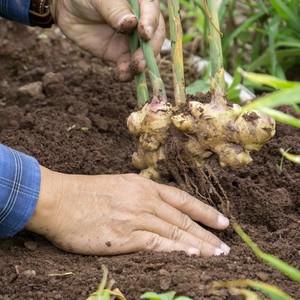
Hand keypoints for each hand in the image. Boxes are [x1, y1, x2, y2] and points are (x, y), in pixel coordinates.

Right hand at [25, 166, 229, 256]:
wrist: (59, 199)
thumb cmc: (85, 193)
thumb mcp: (118, 185)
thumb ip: (139, 195)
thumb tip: (157, 207)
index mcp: (143, 185)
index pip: (182, 199)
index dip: (205, 211)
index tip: (222, 221)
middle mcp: (144, 199)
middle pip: (183, 218)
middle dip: (208, 232)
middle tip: (226, 245)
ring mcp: (135, 217)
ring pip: (175, 232)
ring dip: (199, 244)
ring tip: (217, 255)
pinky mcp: (124, 236)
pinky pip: (157, 244)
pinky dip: (177, 250)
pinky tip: (193, 256)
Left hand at [50, 0, 164, 81]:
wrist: (68, 10)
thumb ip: (115, 10)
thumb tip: (130, 23)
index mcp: (141, 2)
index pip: (152, 12)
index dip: (151, 23)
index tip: (145, 35)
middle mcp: (142, 23)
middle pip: (155, 38)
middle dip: (150, 51)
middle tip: (140, 61)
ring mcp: (133, 41)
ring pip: (146, 56)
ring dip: (141, 66)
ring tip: (132, 70)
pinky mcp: (122, 55)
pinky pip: (130, 67)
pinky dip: (127, 74)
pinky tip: (120, 75)